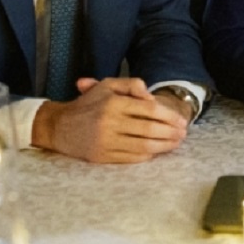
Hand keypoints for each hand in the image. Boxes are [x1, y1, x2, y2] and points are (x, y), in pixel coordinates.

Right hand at [32, 77, 188, 163]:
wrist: (60, 127)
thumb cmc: (88, 104)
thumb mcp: (107, 85)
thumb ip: (131, 85)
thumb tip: (151, 96)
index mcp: (113, 103)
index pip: (149, 110)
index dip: (168, 116)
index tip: (181, 121)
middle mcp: (110, 123)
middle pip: (149, 129)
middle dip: (170, 132)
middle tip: (183, 134)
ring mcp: (106, 142)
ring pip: (143, 146)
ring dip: (164, 146)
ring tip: (176, 143)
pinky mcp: (103, 157)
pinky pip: (131, 158)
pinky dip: (147, 155)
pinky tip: (157, 151)